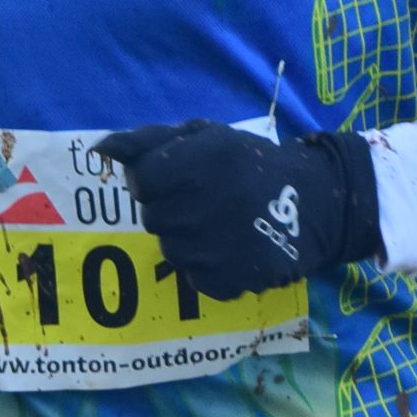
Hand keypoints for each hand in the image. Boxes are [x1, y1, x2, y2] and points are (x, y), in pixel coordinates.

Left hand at [92, 121, 385, 298]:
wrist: (316, 201)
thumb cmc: (251, 163)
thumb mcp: (206, 136)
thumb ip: (149, 140)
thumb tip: (101, 149)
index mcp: (202, 160)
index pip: (141, 181)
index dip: (156, 179)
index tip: (180, 178)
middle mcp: (206, 203)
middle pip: (153, 216)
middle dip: (172, 208)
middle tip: (206, 199)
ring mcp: (217, 247)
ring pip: (171, 249)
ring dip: (188, 238)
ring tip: (221, 223)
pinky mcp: (230, 280)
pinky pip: (194, 277)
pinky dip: (207, 267)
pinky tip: (231, 247)